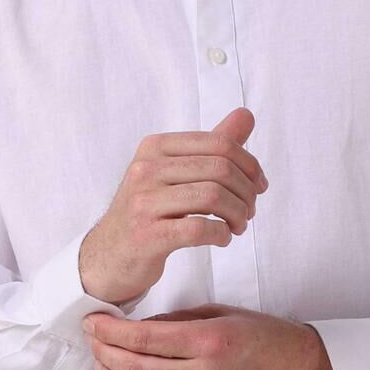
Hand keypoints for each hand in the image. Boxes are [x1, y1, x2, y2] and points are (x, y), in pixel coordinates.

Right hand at [78, 107, 267, 306]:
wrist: (110, 254)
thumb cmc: (150, 211)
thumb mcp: (176, 172)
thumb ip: (212, 145)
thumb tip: (246, 115)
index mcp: (155, 147)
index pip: (219, 144)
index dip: (250, 165)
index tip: (259, 187)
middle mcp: (146, 168)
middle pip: (220, 169)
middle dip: (246, 193)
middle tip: (249, 212)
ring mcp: (144, 202)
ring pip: (213, 196)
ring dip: (238, 215)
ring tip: (238, 227)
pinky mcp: (147, 235)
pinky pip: (198, 229)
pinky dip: (221, 235)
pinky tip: (222, 238)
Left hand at [84, 302, 340, 369]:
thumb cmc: (269, 339)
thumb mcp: (224, 315)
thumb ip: (178, 322)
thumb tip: (136, 328)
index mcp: (210, 341)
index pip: (142, 338)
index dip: (109, 330)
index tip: (92, 322)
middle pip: (133, 369)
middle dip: (103, 353)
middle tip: (92, 341)